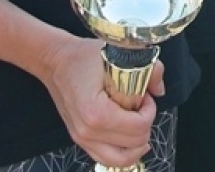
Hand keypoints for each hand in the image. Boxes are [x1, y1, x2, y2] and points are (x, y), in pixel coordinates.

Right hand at [38, 33, 160, 168]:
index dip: (150, 111)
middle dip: (145, 123)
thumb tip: (160, 90)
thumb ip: (149, 69)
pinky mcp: (80, 140)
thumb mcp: (120, 54)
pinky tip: (129, 137)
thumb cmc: (84, 57)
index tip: (145, 97)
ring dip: (136, 143)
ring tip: (138, 123)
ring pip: (121, 159)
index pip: (139, 127)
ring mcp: (82, 138)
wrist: (55, 61)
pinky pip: (106, 158)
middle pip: (134, 144)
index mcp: (96, 112)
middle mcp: (88, 131)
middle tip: (142, 105)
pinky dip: (123, 152)